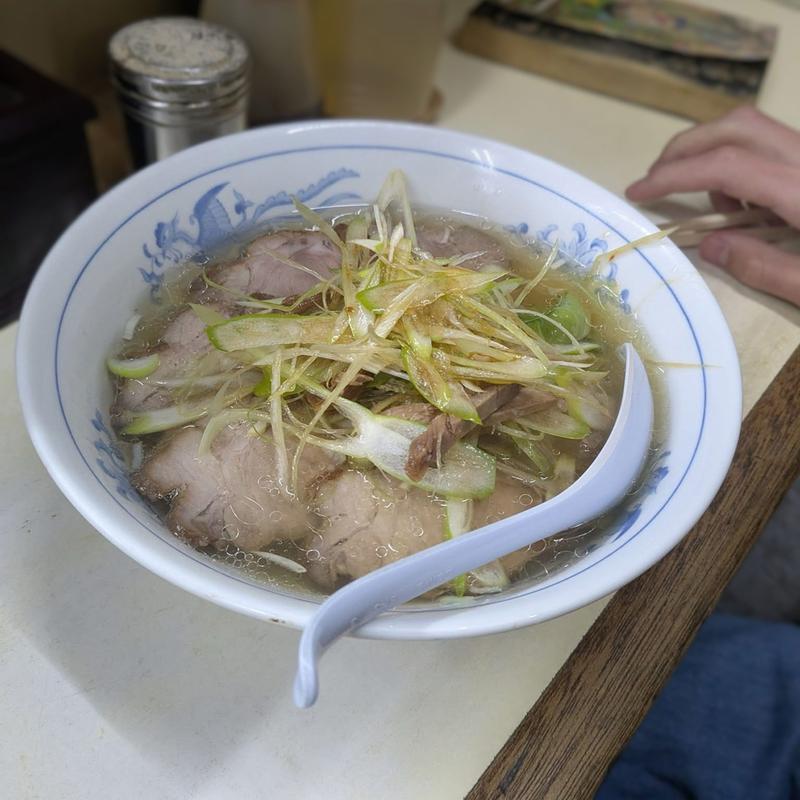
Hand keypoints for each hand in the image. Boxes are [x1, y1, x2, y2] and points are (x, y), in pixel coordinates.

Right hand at [625, 106, 799, 306]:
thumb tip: (710, 246)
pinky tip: (741, 203)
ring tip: (704, 202)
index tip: (637, 193)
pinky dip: (741, 162)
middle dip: (685, 148)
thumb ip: (763, 267)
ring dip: (713, 153)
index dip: (674, 175)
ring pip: (753, 129)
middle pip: (735, 127)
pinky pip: (772, 144)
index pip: (725, 165)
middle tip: (653, 179)